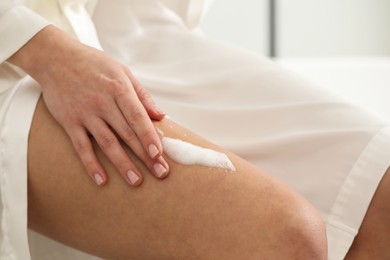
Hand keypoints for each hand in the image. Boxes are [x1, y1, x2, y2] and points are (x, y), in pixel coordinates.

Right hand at [9, 25, 168, 185]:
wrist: (56, 58)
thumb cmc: (94, 65)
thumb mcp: (122, 72)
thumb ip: (142, 95)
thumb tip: (160, 115)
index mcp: (119, 89)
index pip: (137, 117)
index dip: (149, 136)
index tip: (159, 154)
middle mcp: (103, 103)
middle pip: (127, 134)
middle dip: (145, 155)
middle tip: (160, 173)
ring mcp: (85, 114)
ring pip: (107, 143)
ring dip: (123, 164)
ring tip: (136, 181)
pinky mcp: (70, 122)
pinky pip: (81, 146)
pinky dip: (91, 164)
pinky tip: (101, 179)